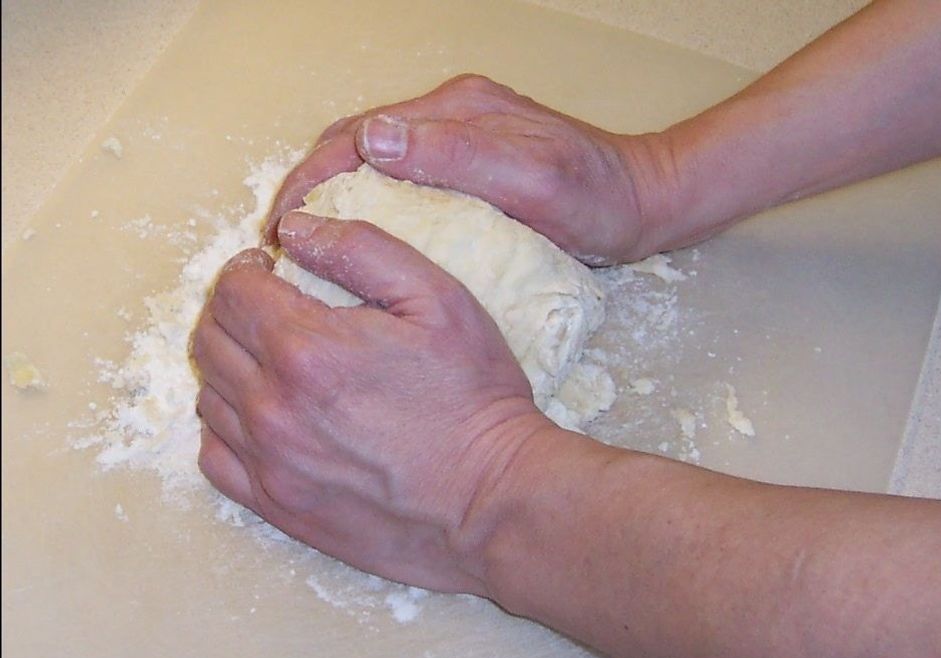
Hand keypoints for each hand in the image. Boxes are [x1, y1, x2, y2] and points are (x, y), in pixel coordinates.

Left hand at [192, 212, 555, 592]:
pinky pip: (215, 458)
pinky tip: (262, 419)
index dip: (246, 268)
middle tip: (267, 308)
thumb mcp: (440, 300)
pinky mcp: (278, 508)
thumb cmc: (475, 400)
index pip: (233, 291)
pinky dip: (226, 429)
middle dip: (231, 311)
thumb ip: (363, 250)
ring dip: (229, 368)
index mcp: (306, 349)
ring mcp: (270, 464)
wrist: (492, 501)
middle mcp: (273, 408)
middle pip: (210, 341)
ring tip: (269, 361)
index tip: (270, 268)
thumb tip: (295, 228)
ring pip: (209, 398)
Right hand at [264, 74, 681, 264]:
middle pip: (355, 146)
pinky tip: (360, 245)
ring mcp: (458, 141)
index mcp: (454, 111)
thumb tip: (373, 139)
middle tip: (282, 244)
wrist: (645, 205)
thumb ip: (459, 155)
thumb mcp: (534, 178)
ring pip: (373, 166)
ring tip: (307, 249)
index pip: (358, 136)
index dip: (312, 179)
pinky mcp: (469, 169)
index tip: (283, 226)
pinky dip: (369, 211)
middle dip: (311, 190)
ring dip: (334, 202)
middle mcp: (448, 117)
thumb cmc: (597, 199)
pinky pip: (401, 183)